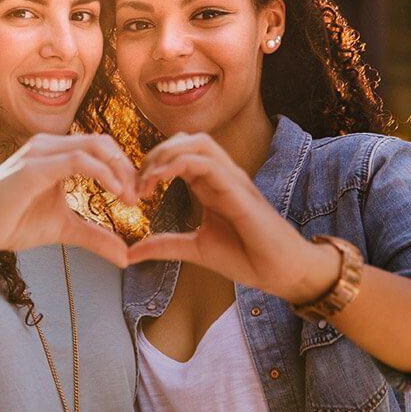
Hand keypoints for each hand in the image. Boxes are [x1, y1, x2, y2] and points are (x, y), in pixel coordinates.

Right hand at [0, 134, 139, 267]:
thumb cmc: (10, 224)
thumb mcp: (63, 229)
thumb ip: (94, 237)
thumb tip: (125, 257)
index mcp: (55, 154)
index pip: (101, 149)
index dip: (124, 169)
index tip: (138, 196)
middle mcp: (48, 146)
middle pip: (103, 143)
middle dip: (127, 168)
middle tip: (140, 196)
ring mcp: (40, 153)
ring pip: (94, 146)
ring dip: (119, 170)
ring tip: (130, 197)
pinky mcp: (35, 167)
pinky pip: (78, 161)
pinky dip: (103, 174)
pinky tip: (116, 193)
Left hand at [128, 132, 337, 301]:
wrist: (280, 272)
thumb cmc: (246, 257)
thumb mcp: (194, 249)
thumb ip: (164, 245)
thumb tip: (130, 253)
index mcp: (210, 184)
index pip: (179, 154)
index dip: (151, 165)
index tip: (133, 193)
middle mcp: (221, 175)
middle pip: (186, 139)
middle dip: (155, 153)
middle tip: (137, 183)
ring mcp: (232, 179)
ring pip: (197, 142)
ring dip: (166, 154)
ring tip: (147, 181)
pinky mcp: (238, 190)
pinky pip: (206, 162)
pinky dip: (178, 164)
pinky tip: (159, 181)